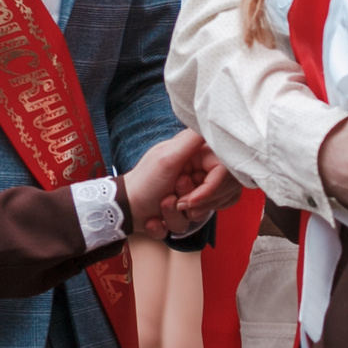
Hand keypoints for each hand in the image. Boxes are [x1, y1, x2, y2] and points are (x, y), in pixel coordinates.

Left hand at [119, 129, 235, 237]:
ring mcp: (191, 194)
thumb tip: (210, 121)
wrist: (125, 208)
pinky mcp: (183, 212)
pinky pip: (186, 225)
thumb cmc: (144, 181)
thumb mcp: (168, 158)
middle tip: (170, 199)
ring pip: (201, 214)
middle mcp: (197, 174)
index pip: (223, 173)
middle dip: (192, 204)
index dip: (211, 189)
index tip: (193, 198)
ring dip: (175, 216)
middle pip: (216, 196)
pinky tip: (154, 218)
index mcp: (196, 157)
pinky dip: (166, 224)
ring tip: (160, 205)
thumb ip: (192, 140)